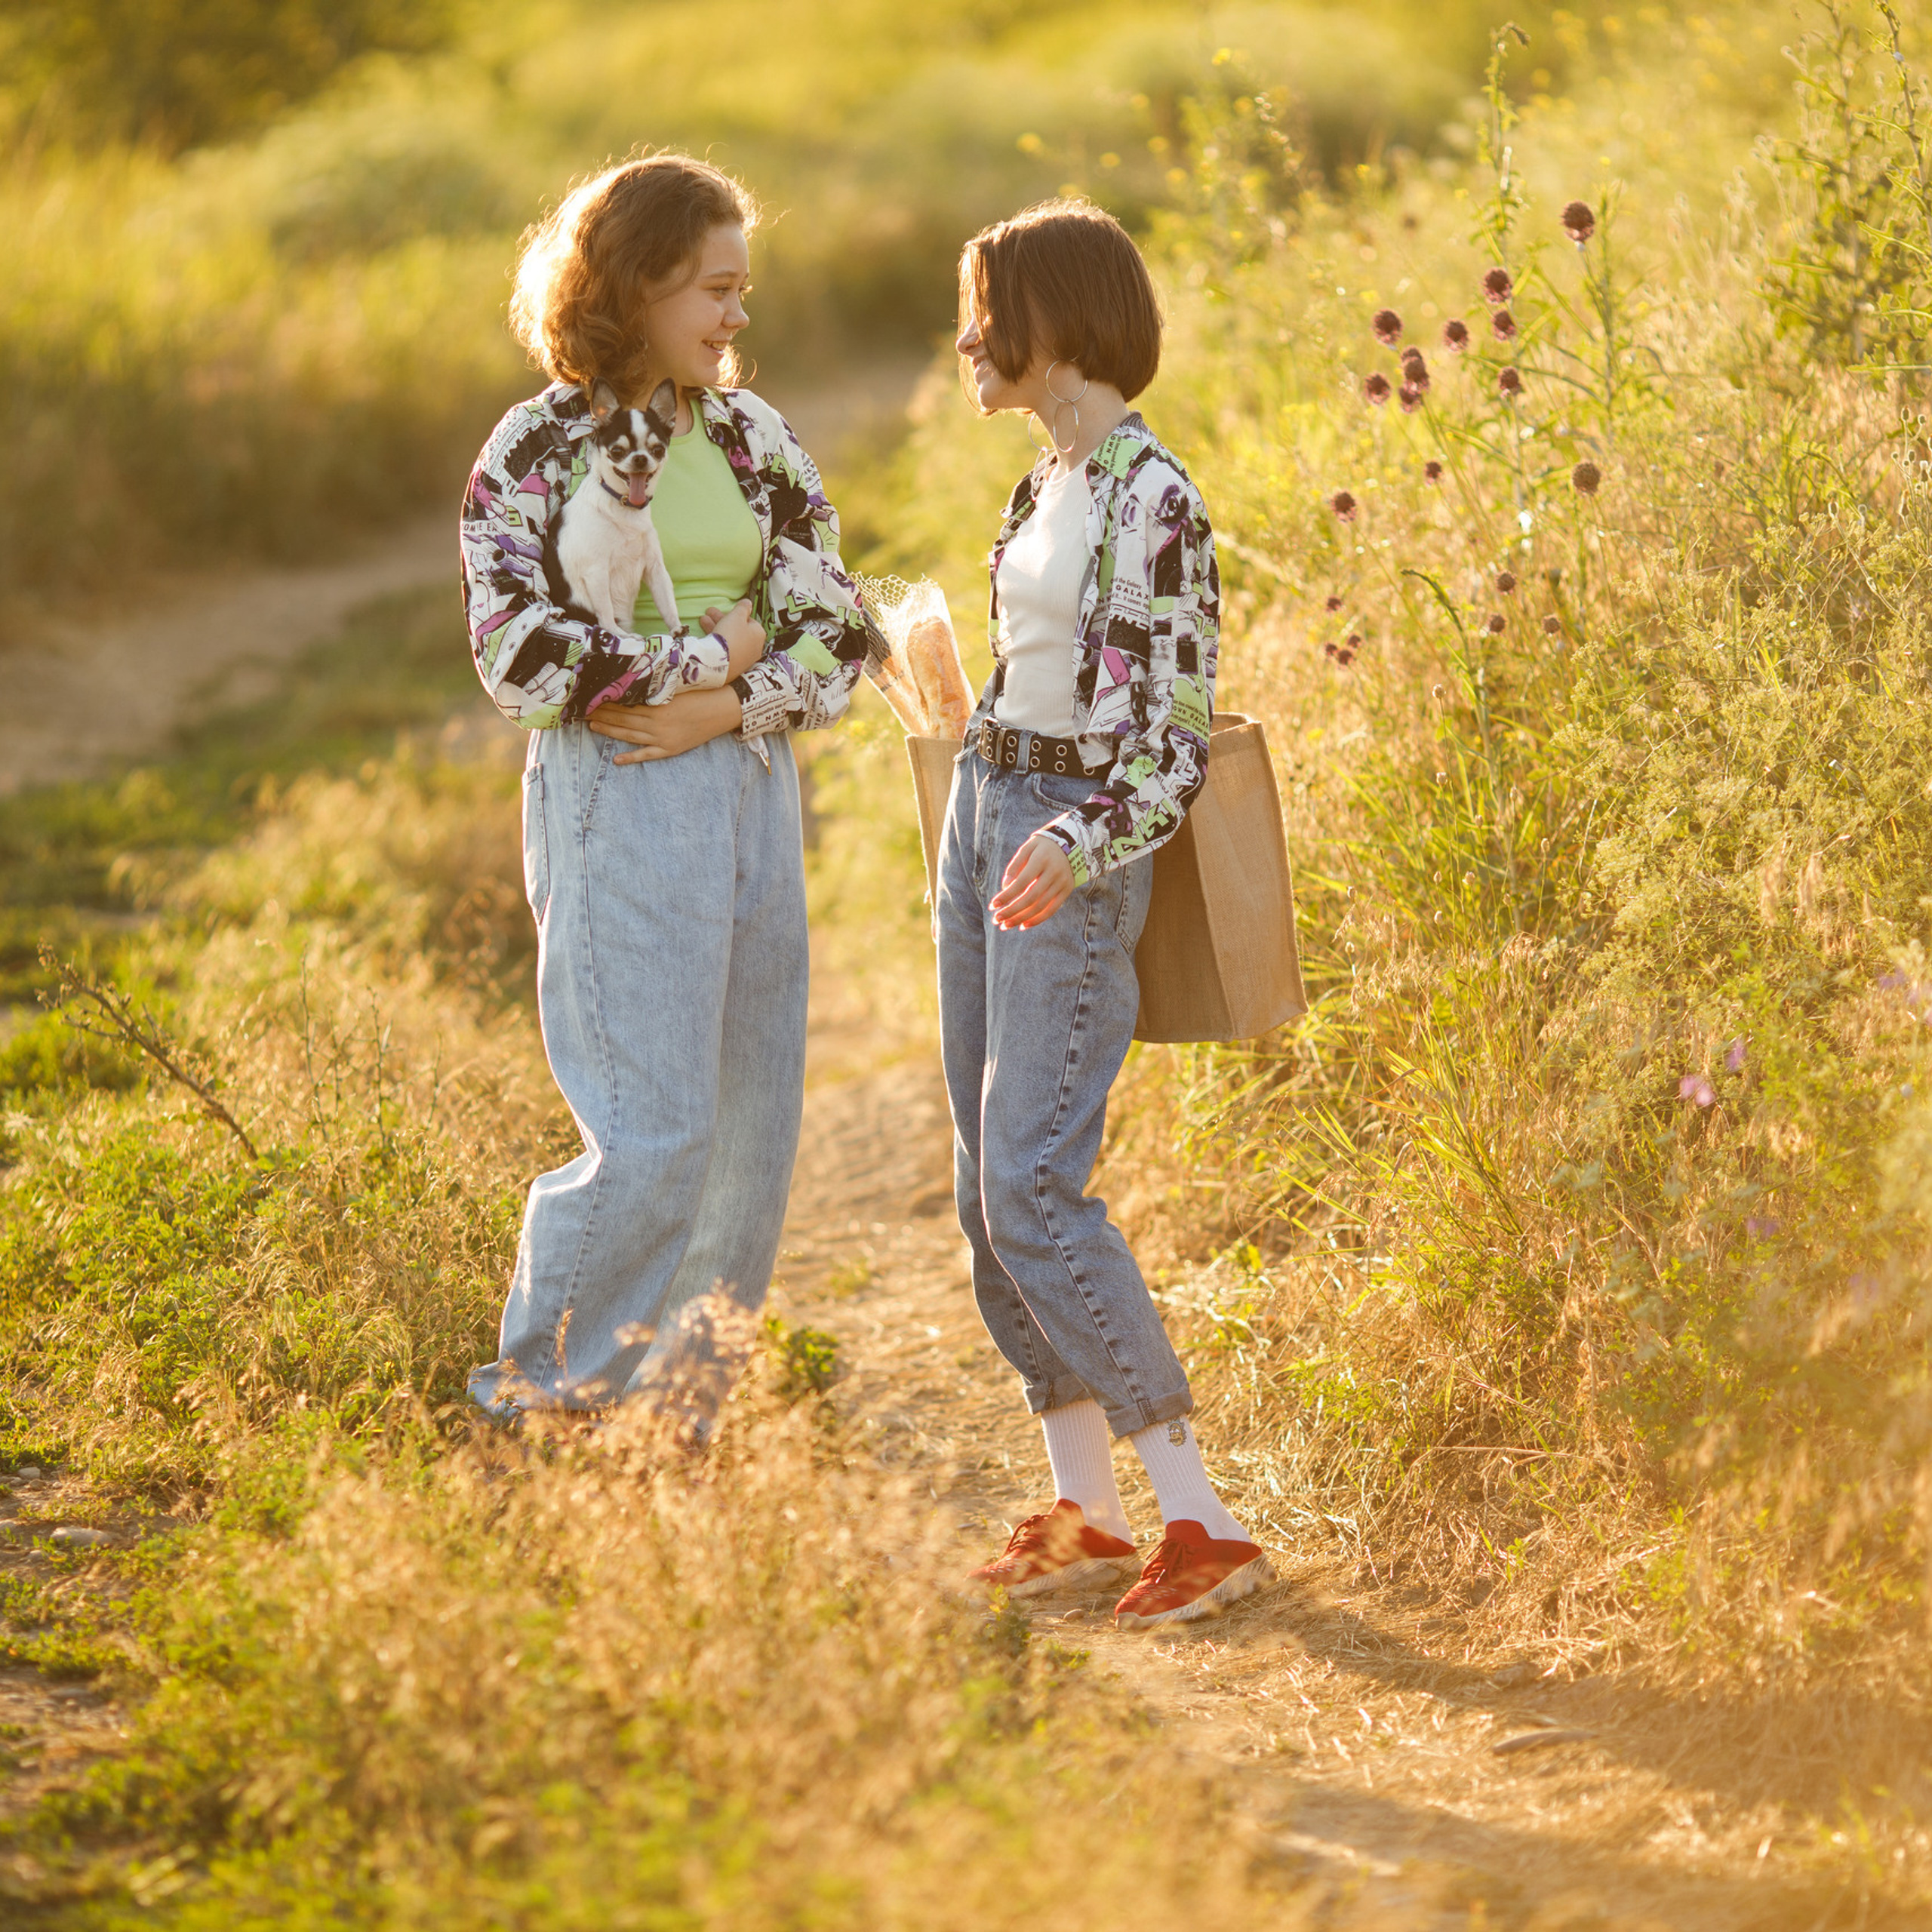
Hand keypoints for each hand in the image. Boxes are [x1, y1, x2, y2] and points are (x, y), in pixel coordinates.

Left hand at [588, 685, 744, 762]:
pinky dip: (631, 758)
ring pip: (630, 735)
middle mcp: (656, 723)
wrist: (724, 709)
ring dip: (610, 731)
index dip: (607, 700)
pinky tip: (616, 760)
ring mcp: (663, 738)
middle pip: (623, 718)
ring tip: (592, 725)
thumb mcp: (677, 686)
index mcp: (657, 705)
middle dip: (603, 713)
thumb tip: (636, 680)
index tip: (592, 696)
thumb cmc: (702, 693)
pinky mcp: (670, 749)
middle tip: (582, 710)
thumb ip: (656, 686)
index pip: (625, 703)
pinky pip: (647, 755)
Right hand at [704, 599, 765, 679]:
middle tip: (710, 613)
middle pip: (738, 630)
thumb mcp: (736, 616)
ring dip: (716, 627)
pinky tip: (706, 636)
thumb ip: (742, 608)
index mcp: (759, 634)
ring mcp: (744, 659)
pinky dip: (717, 642)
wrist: (718, 662)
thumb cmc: (730, 635)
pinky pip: (725, 651)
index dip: (737, 615)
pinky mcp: (733, 666)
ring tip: (703, 620)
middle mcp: (754, 648)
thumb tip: (748, 603)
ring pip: (730, 639)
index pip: (749, 621)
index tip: (727, 612)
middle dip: (722, 619)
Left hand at [990, 834, 1076, 928]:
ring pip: (1040, 907)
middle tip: (996, 920)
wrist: (1073, 843)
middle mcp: (1053, 872)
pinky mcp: (1067, 890)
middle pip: (1030, 898)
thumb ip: (1015, 866)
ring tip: (1006, 925)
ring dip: (1021, 918)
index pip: (1021, 882)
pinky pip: (1051, 910)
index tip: (993, 905)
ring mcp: (1062, 883)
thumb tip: (1005, 887)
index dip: (1007, 896)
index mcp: (1041, 859)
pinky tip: (1023, 925)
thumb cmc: (1042, 846)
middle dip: (1011, 911)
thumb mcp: (1027, 848)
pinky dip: (1037, 920)